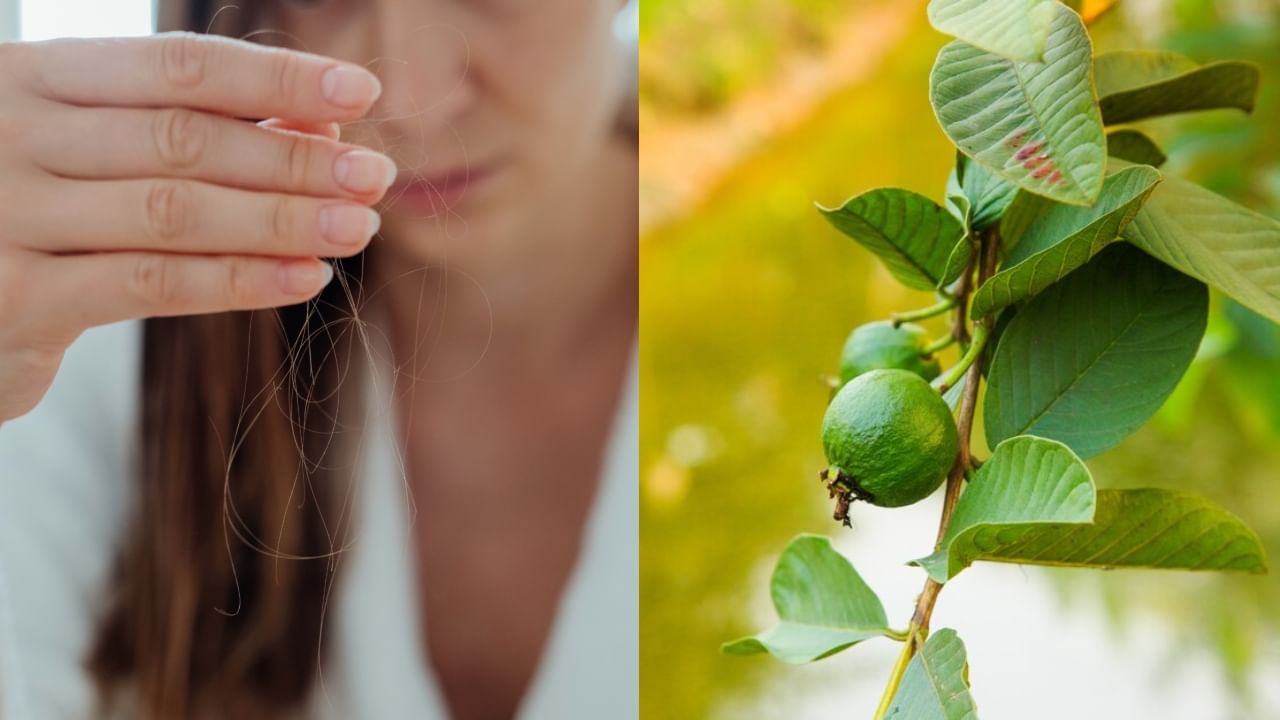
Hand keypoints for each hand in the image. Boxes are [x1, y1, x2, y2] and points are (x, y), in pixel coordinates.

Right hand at [0, 32, 393, 422]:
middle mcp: (13, 134)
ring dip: (281, 219)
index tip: (360, 91)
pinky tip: (304, 277)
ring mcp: (6, 213)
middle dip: (294, 158)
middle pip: (183, 138)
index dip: (274, 79)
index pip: (175, 66)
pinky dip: (238, 280)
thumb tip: (317, 128)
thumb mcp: (94, 154)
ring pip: (173, 210)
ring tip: (359, 226)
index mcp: (34, 79)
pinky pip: (148, 284)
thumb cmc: (30, 214)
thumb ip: (188, 135)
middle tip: (376, 175)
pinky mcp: (14, 297)